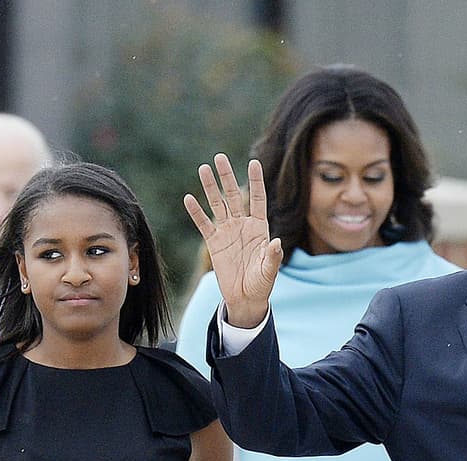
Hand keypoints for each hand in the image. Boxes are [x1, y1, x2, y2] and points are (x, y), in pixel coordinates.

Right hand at [183, 154, 280, 327]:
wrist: (245, 298)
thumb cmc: (262, 284)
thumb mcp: (269, 271)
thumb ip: (273, 257)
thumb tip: (277, 243)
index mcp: (259, 228)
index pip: (257, 199)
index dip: (255, 181)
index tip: (252, 163)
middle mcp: (242, 225)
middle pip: (233, 196)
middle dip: (227, 177)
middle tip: (219, 157)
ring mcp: (227, 232)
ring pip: (217, 205)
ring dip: (210, 188)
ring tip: (203, 169)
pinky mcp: (214, 242)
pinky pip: (203, 224)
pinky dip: (196, 212)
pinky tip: (189, 198)